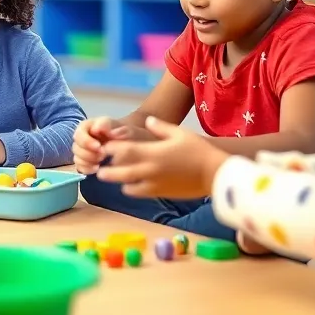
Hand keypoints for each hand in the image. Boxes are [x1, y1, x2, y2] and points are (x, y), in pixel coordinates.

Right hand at [72, 117, 151, 172]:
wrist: (138, 146)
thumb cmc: (135, 136)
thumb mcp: (133, 132)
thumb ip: (121, 130)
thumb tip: (108, 130)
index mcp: (95, 124)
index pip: (82, 129)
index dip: (87, 140)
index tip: (99, 147)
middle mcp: (88, 134)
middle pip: (77, 142)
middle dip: (86, 151)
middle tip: (100, 156)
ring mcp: (86, 147)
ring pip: (76, 153)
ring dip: (85, 160)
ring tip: (98, 164)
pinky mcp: (87, 159)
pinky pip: (78, 164)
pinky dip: (84, 167)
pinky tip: (95, 169)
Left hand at [96, 117, 228, 198]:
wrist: (214, 175)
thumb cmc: (198, 151)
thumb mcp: (180, 133)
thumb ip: (161, 127)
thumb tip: (148, 120)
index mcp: (154, 153)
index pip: (125, 151)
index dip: (112, 150)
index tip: (105, 147)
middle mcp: (151, 170)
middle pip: (121, 173)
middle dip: (108, 172)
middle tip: (99, 170)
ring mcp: (155, 184)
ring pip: (129, 186)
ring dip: (121, 182)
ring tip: (116, 177)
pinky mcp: (161, 194)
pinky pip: (141, 193)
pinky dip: (133, 190)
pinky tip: (132, 185)